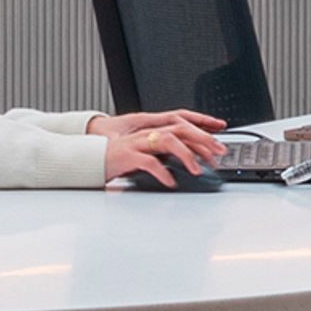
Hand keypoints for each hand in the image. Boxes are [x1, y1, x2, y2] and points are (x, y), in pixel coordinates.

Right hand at [90, 111, 222, 185]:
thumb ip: (166, 155)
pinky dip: (162, 172)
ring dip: (185, 155)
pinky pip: (148, 162)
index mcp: (153, 132)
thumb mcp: (147, 154)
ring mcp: (137, 143)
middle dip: (203, 141)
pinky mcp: (127, 156)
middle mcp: (147, 133)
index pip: (184, 129)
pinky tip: (170, 182)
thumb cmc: (119, 159)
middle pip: (181, 130)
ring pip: (167, 141)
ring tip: (196, 170)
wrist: (91, 160)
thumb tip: (192, 163)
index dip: (204, 136)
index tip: (220, 148)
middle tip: (219, 155)